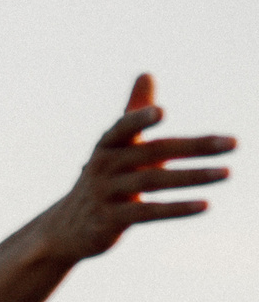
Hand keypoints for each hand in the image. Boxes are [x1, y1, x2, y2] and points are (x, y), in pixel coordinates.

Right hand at [42, 74, 233, 260]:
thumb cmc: (102, 180)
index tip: (162, 112)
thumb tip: (146, 74)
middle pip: (152, 153)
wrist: (68, 227)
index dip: (139, 120)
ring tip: (227, 173)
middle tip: (234, 143)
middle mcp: (102, 167)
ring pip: (153, 181)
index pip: (122, 128)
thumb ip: (134, 113)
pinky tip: (205, 205)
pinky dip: (177, 209)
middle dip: (194, 147)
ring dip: (193, 177)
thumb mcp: (115, 147)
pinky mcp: (110, 220)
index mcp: (106, 145)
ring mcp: (105, 194)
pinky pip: (148, 212)